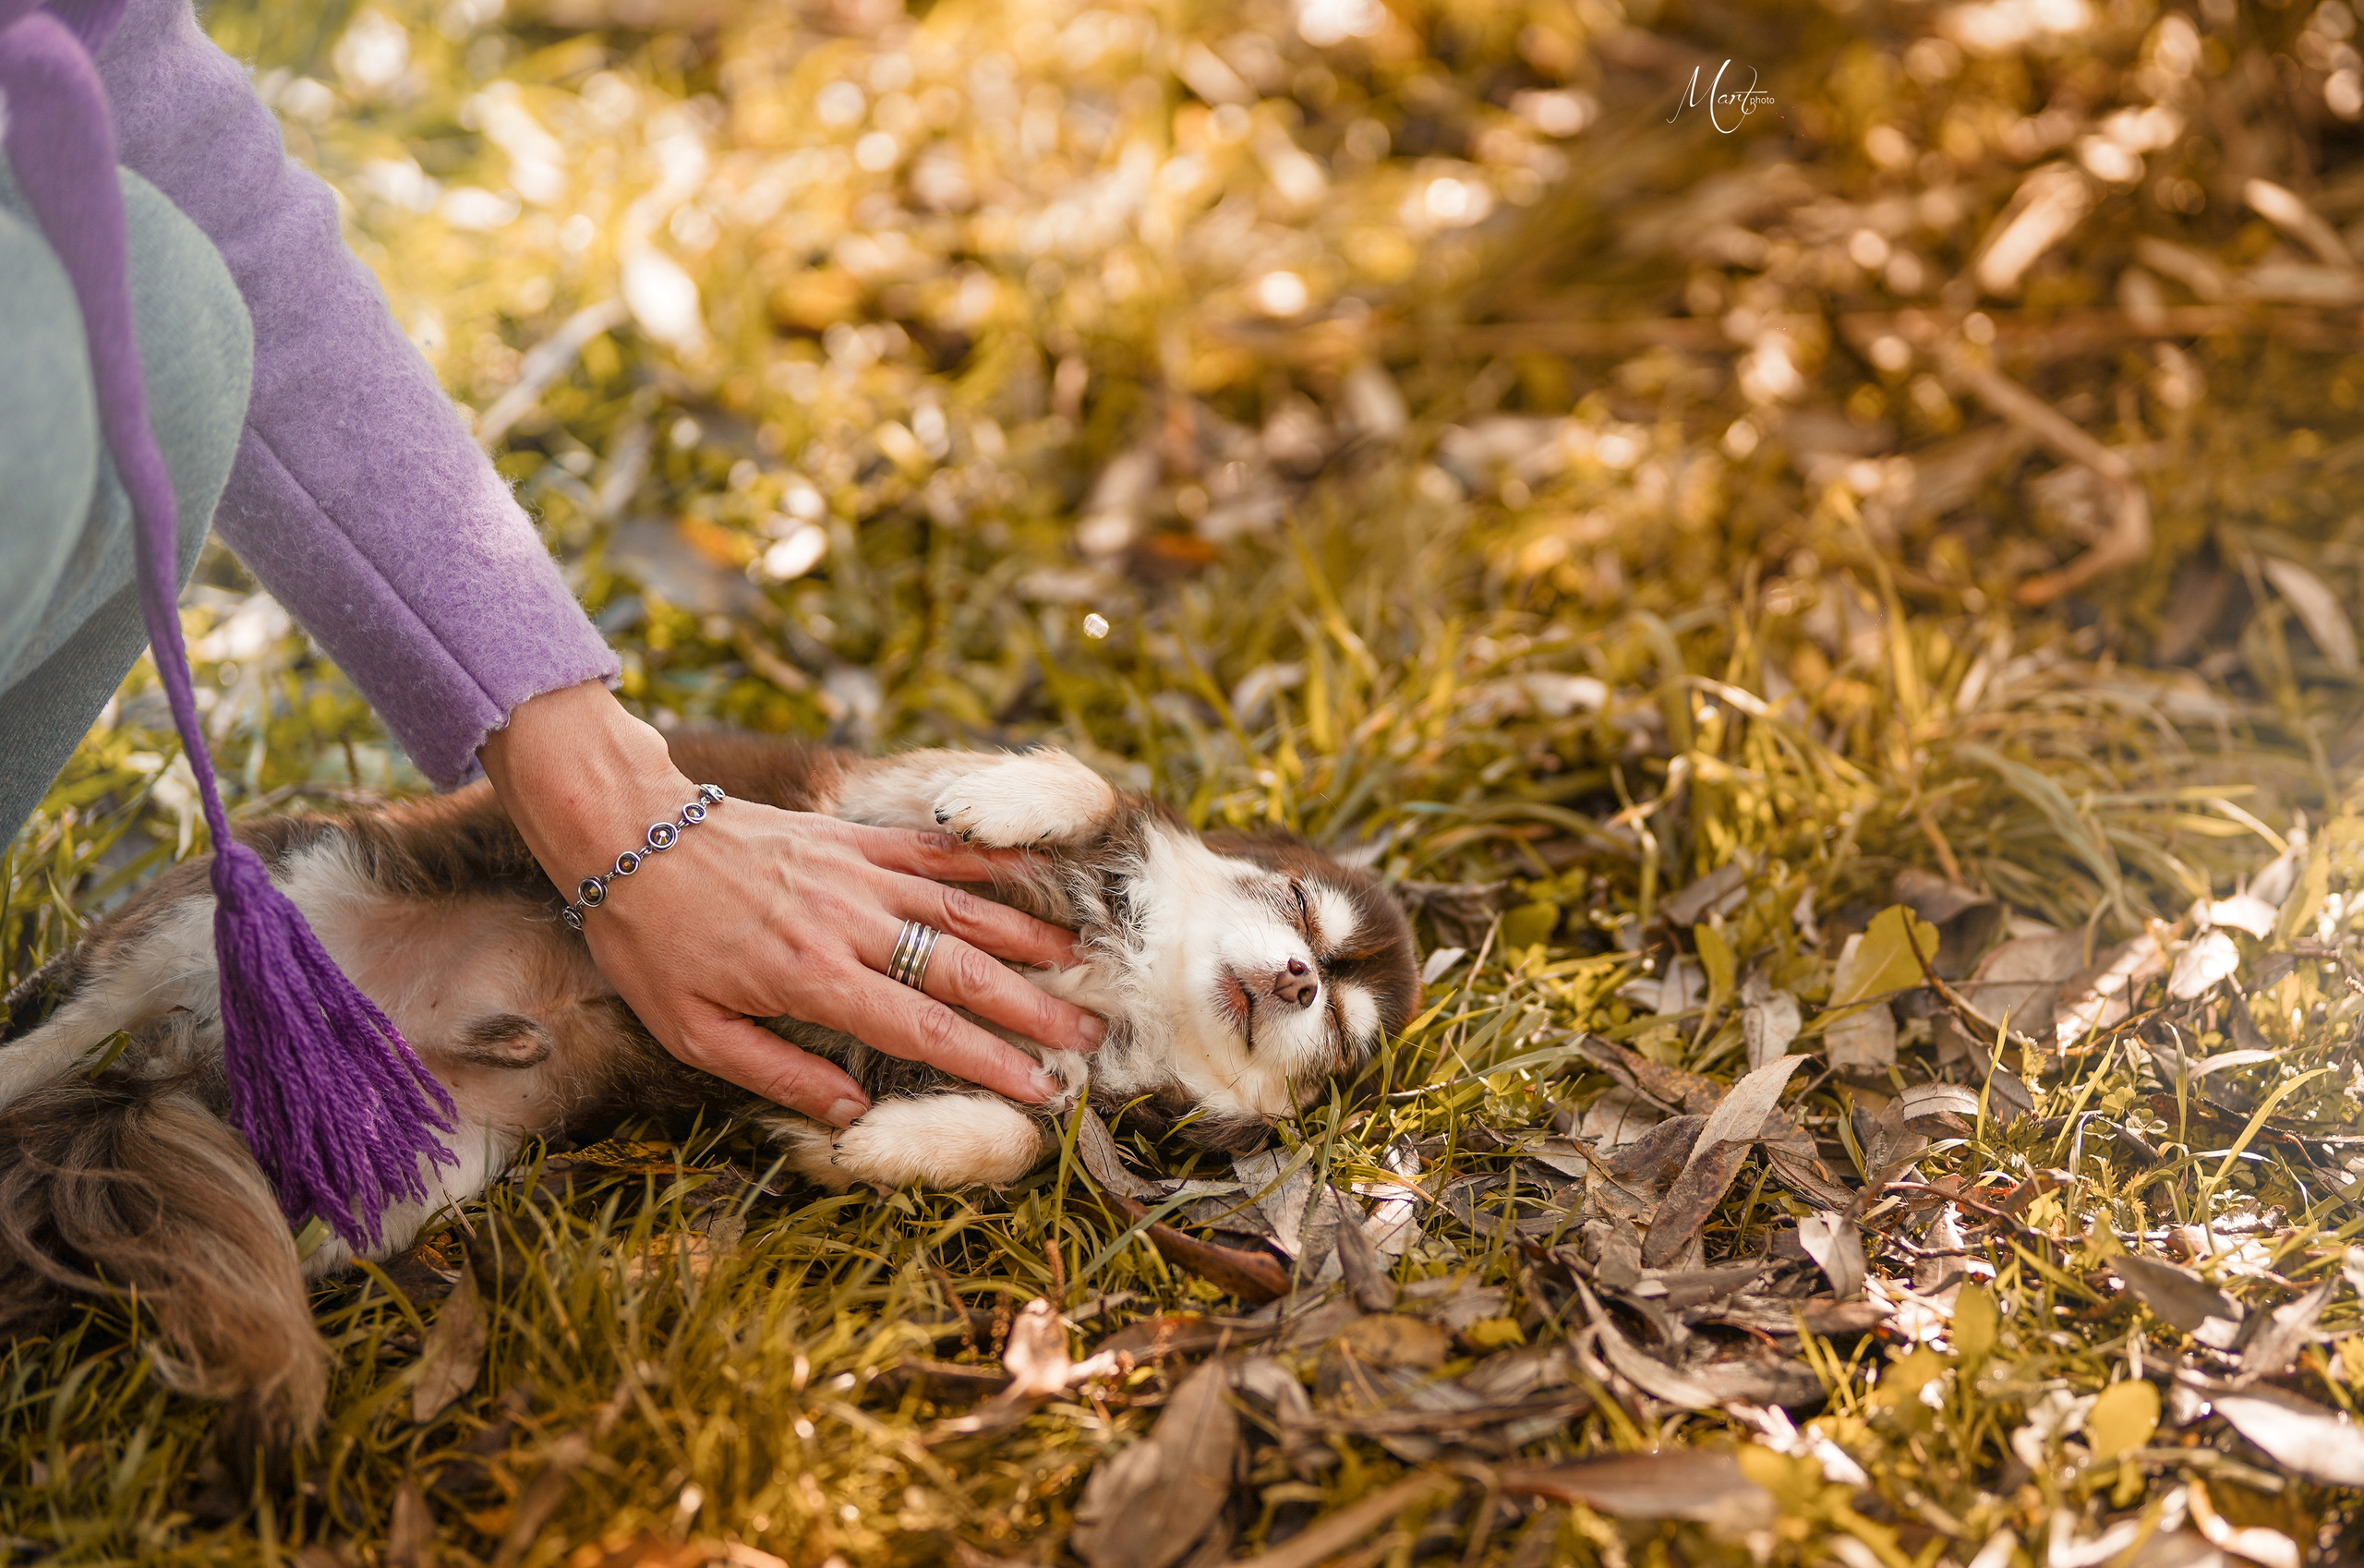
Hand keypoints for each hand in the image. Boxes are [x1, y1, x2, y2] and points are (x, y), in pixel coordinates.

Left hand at [477, 682, 1104, 1124]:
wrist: (627, 834)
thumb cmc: (651, 943)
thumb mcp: (693, 1032)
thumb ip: (777, 1072)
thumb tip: (849, 1112)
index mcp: (813, 979)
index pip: (924, 1031)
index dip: (990, 1063)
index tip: (1040, 1090)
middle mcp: (849, 924)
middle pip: (962, 972)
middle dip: (1033, 1008)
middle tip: (1088, 1037)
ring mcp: (856, 875)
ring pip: (962, 907)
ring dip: (1026, 939)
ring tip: (1080, 965)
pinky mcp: (850, 839)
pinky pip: (933, 850)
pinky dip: (987, 862)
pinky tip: (1032, 874)